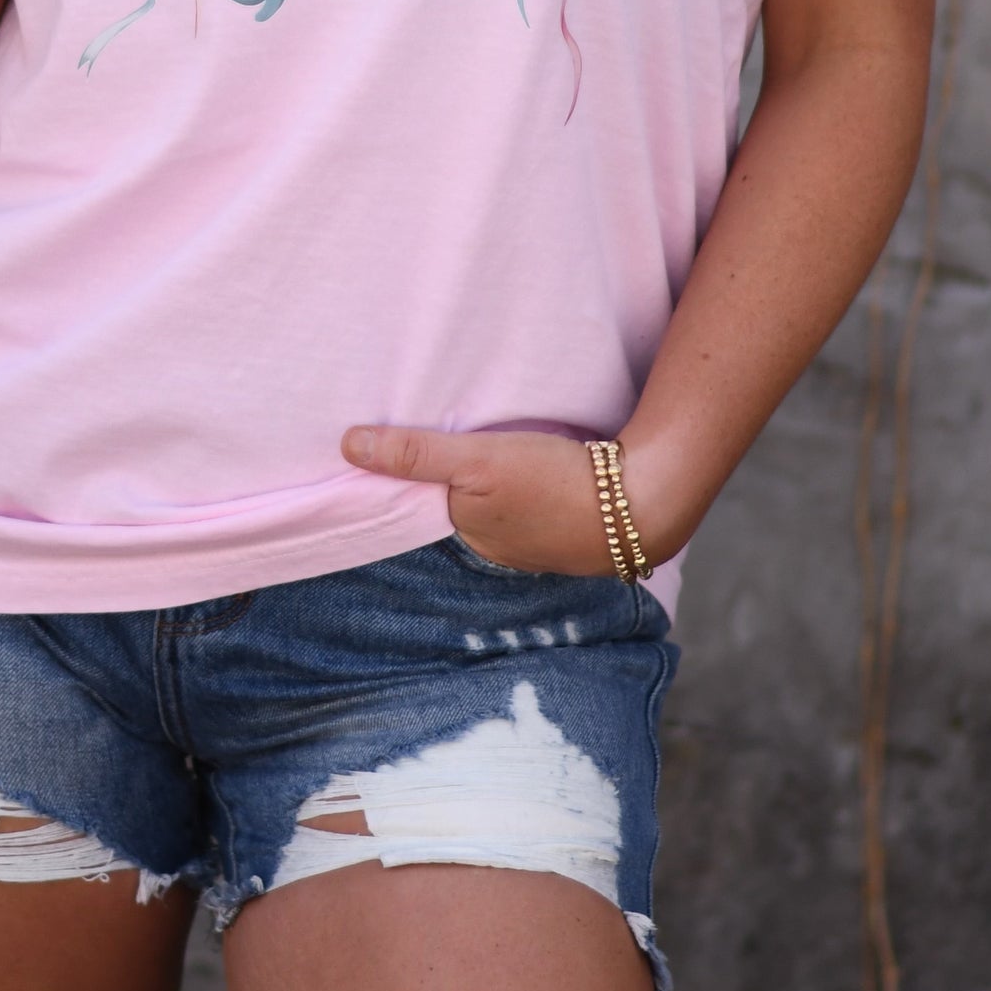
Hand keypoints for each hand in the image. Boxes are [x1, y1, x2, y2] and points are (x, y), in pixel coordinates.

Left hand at [340, 423, 686, 577]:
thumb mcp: (478, 461)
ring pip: (495, 508)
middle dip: (448, 485)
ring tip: (482, 455)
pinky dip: (523, 488)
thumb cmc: (555, 483)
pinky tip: (528, 468)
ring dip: (488, 487)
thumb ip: (417, 453)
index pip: (424, 505)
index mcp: (469, 534)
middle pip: (459, 507)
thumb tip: (348, 445)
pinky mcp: (567, 526)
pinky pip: (529, 505)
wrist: (643, 503)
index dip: (409, 480)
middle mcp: (497, 548)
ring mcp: (534, 542)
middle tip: (436, 442)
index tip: (389, 453)